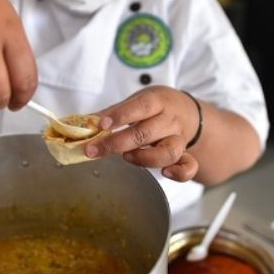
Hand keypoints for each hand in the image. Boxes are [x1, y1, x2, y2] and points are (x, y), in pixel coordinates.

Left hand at [85, 86, 199, 181]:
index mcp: (157, 101)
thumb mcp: (136, 100)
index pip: (140, 106)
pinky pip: (188, 166)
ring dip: (144, 158)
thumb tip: (85, 123)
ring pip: (169, 151)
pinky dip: (179, 172)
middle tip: (94, 150)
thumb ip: (113, 112)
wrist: (189, 111)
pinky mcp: (185, 155)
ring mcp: (179, 138)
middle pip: (146, 133)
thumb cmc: (155, 106)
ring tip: (126, 157)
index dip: (120, 116)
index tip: (101, 125)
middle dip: (117, 143)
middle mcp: (170, 120)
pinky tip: (165, 173)